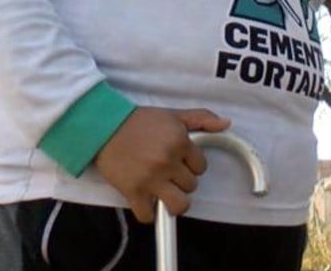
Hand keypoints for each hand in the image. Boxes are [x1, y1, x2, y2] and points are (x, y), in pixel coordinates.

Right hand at [93, 107, 230, 222]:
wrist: (104, 127)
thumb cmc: (140, 121)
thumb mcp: (173, 114)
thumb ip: (202, 118)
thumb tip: (226, 124)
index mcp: (180, 142)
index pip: (201, 166)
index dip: (192, 165)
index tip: (180, 162)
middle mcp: (168, 162)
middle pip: (191, 185)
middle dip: (182, 181)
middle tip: (168, 173)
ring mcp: (151, 178)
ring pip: (178, 204)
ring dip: (173, 202)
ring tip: (165, 193)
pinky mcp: (132, 191)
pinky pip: (148, 215)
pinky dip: (148, 214)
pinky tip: (146, 202)